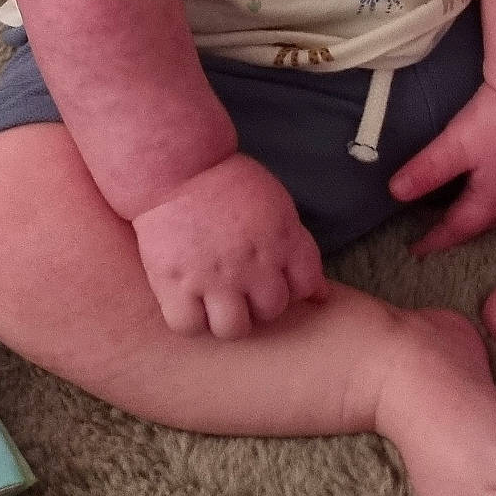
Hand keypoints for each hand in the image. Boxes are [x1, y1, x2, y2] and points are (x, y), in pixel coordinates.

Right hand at [132, 152, 328, 337]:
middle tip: (240, 289)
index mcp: (282, 239)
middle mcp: (252, 264)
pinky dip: (190, 320)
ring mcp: (213, 277)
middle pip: (271, 311)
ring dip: (227, 319)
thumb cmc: (225, 181)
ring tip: (215, 303)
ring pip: (233, 329)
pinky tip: (187, 303)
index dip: (292, 288)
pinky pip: (189, 326)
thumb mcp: (275, 204)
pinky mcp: (175, 284)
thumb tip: (321, 294)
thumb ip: (297, 246)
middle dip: (259, 303)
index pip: (305, 286)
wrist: (175, 166)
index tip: (273, 279)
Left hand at [388, 81, 495, 254]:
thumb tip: (395, 193)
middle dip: (457, 230)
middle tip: (434, 231)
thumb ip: (427, 170)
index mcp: (493, 201)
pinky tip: (493, 186)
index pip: (457, 229)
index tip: (416, 250)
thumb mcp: (456, 145)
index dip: (434, 240)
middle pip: (481, 224)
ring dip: (479, 215)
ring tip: (460, 211)